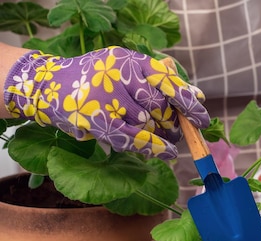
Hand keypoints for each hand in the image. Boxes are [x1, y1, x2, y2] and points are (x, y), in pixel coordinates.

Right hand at [4, 46, 209, 158]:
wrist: (49, 85)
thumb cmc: (97, 78)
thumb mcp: (127, 70)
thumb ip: (161, 81)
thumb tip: (198, 96)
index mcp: (130, 60)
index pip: (168, 81)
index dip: (188, 102)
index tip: (202, 119)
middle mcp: (119, 76)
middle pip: (160, 107)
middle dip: (172, 122)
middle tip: (177, 130)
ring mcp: (107, 98)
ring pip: (147, 124)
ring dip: (157, 134)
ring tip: (158, 135)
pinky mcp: (97, 120)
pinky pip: (134, 139)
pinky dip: (154, 148)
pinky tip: (166, 153)